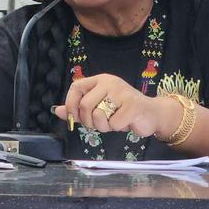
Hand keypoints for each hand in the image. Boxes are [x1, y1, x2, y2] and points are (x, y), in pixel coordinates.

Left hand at [52, 74, 176, 137]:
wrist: (151, 115)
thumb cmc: (122, 112)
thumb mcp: (98, 109)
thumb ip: (78, 110)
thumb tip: (57, 111)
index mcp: (100, 81)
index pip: (76, 87)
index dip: (71, 103)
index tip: (73, 117)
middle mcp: (110, 82)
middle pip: (85, 105)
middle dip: (89, 121)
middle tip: (100, 123)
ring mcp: (122, 92)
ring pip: (98, 115)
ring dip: (103, 126)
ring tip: (114, 121)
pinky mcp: (133, 105)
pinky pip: (114, 123)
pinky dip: (117, 128)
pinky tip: (125, 122)